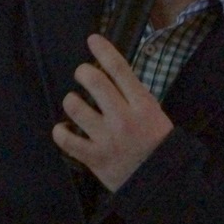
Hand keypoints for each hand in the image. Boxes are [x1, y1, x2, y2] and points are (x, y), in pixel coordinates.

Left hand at [52, 33, 172, 191]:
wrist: (163, 183)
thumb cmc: (158, 145)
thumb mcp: (155, 114)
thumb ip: (134, 96)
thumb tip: (110, 73)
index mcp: (142, 105)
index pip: (120, 69)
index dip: (103, 50)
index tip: (92, 40)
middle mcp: (123, 118)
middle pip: (94, 81)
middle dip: (83, 72)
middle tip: (82, 75)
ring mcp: (107, 138)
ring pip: (75, 106)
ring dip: (71, 100)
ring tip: (75, 104)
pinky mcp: (95, 158)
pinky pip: (67, 140)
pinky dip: (60, 132)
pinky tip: (62, 129)